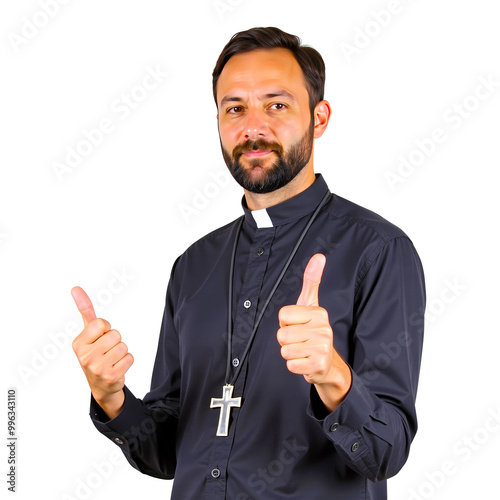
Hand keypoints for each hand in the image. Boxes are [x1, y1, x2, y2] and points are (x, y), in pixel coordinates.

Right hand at [71, 286, 133, 417]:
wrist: (101, 384)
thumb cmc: (95, 353)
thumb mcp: (89, 332)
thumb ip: (85, 310)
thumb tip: (76, 288)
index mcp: (78, 343)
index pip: (102, 323)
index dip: (106, 329)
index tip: (101, 338)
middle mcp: (84, 356)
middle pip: (115, 334)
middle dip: (115, 341)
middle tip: (107, 351)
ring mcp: (96, 368)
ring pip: (123, 346)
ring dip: (122, 352)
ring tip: (112, 359)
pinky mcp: (110, 376)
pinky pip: (130, 357)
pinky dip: (127, 361)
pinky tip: (117, 367)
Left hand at [277, 254, 350, 411]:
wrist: (327, 364)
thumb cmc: (313, 331)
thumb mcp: (310, 304)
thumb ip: (312, 280)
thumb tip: (319, 256)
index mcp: (319, 313)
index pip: (283, 316)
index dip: (286, 322)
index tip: (299, 325)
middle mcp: (324, 329)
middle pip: (282, 334)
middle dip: (286, 340)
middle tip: (300, 340)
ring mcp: (322, 348)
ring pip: (285, 350)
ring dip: (290, 353)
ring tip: (303, 351)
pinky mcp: (318, 365)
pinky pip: (290, 364)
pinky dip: (294, 366)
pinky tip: (305, 362)